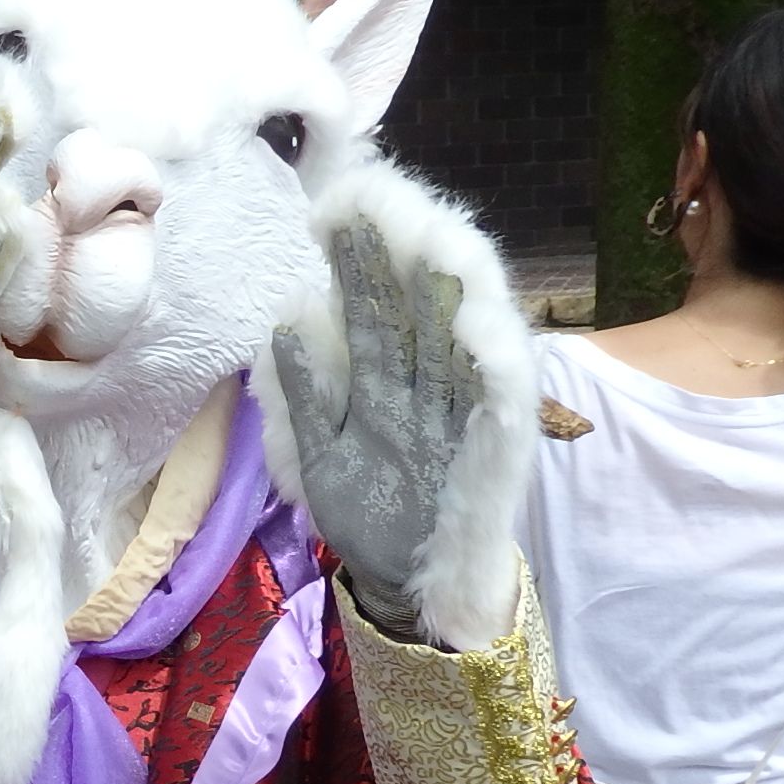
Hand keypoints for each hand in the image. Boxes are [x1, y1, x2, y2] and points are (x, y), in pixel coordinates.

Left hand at [268, 223, 485, 637]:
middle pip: (414, 306)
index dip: (354, 263)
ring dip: (447, 284)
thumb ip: (307, 393)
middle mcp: (428, 384)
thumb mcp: (320, 454)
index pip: (373, 309)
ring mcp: (464, 409)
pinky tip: (472, 320)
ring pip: (457, 333)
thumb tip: (286, 321)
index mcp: (387, 383)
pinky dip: (489, 359)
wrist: (412, 587)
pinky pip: (497, 396)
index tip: (325, 214)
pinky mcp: (496, 444)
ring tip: (427, 231)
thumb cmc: (372, 517)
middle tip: (369, 197)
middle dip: (394, 252)